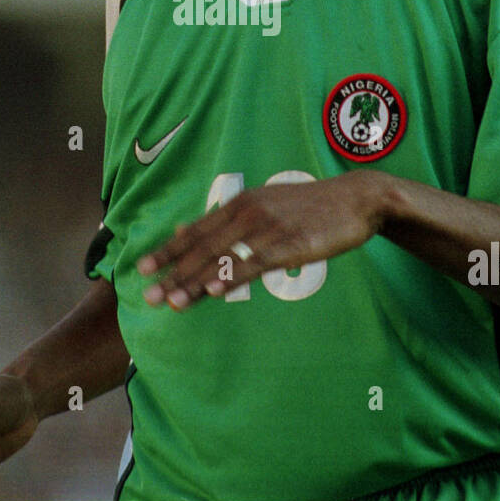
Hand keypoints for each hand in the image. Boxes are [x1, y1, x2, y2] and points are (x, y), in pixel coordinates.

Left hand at [136, 170, 384, 309]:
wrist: (356, 199)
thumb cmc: (309, 207)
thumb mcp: (266, 203)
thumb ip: (229, 219)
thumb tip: (188, 230)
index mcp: (241, 204)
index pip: (197, 231)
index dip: (169, 250)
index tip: (143, 268)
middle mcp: (249, 213)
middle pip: (204, 247)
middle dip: (174, 272)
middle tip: (147, 294)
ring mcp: (270, 228)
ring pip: (225, 258)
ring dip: (196, 281)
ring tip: (172, 301)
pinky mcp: (292, 244)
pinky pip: (256, 263)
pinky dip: (233, 277)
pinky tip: (216, 291)